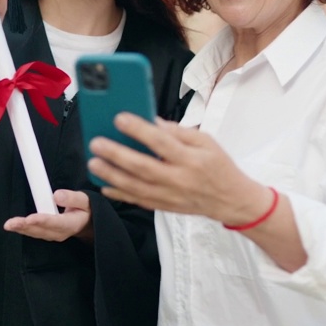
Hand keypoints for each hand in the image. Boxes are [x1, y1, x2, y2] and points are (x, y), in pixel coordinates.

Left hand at [4, 189, 93, 241]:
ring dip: (21, 229)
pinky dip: (23, 229)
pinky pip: (33, 232)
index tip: (30, 218)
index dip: (42, 221)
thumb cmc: (85, 209)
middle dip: (25, 226)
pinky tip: (13, 225)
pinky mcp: (46, 233)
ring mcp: (52, 235)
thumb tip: (57, 195)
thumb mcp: (85, 200)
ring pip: (35, 233)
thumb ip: (72, 198)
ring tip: (9, 225)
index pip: (56, 223)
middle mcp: (60, 232)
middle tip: (11, 223)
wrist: (87, 222)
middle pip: (41, 230)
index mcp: (71, 224)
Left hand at [88, 115, 272, 226]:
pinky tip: (104, 185)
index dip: (139, 130)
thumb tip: (151, 121)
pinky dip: (119, 194)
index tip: (120, 118)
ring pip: (135, 187)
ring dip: (112, 175)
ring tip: (94, 162)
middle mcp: (179, 179)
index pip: (162, 143)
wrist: (231, 200)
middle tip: (97, 143)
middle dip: (117, 154)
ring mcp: (170, 196)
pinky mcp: (164, 207)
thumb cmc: (218, 166)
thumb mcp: (206, 142)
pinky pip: (137, 201)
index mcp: (191, 159)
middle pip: (143, 167)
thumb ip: (178, 132)